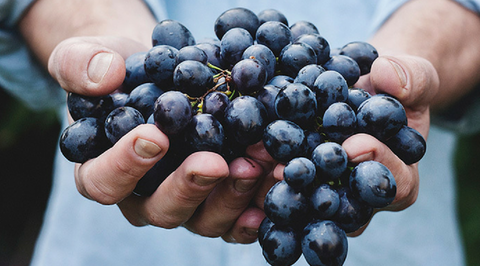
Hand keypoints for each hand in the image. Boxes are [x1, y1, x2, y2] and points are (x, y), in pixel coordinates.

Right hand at [49, 36, 273, 243]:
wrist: (159, 75)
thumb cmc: (119, 72)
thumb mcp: (86, 57)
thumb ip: (79, 65)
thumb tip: (105, 77)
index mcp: (102, 171)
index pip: (104, 182)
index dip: (126, 166)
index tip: (155, 136)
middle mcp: (143, 196)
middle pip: (161, 210)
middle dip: (190, 187)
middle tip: (215, 163)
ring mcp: (184, 201)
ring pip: (204, 219)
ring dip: (232, 195)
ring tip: (256, 163)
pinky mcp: (216, 198)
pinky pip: (235, 217)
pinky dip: (256, 205)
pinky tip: (273, 183)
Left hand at [267, 54, 438, 236]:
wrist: (364, 87)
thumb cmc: (393, 88)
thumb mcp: (414, 77)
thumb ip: (412, 78)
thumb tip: (388, 77)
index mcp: (399, 178)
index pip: (395, 184)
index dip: (378, 165)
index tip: (355, 144)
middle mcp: (360, 196)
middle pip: (343, 204)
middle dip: (317, 185)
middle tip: (290, 169)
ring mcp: (327, 191)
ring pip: (305, 201)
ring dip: (279, 184)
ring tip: (256, 161)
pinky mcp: (299, 180)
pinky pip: (281, 183)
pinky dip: (260, 172)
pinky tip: (242, 155)